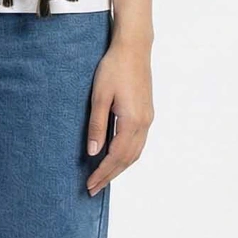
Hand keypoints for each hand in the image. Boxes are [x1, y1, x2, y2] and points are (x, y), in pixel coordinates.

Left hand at [85, 34, 153, 194]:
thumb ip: (97, 125)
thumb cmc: (114, 68)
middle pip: (128, 159)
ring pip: (135, 153)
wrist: (134, 48)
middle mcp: (144, 123)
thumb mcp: (99, 96)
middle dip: (110, 175)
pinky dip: (127, 156)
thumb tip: (93, 152)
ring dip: (120, 168)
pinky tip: (116, 158)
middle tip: (93, 188)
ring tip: (104, 178)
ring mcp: (148, 119)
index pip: (116, 156)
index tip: (90, 184)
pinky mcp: (146, 113)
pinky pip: (138, 143)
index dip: (103, 173)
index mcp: (132, 121)